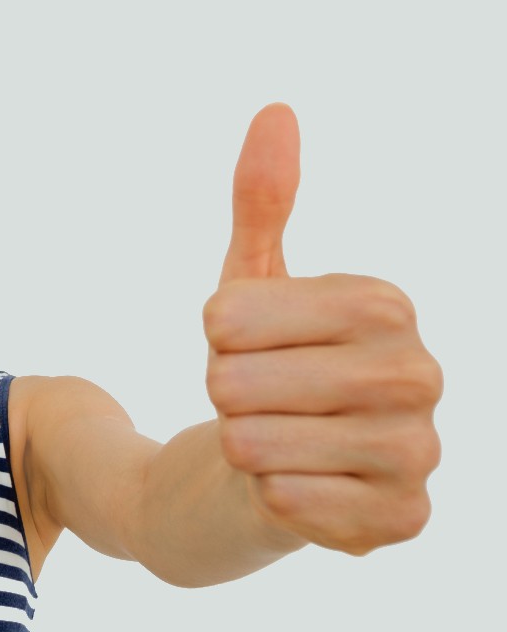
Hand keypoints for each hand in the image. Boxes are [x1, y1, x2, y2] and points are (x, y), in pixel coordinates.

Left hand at [204, 104, 442, 554]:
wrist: (262, 475)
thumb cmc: (260, 370)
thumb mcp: (248, 285)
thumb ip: (261, 202)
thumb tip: (276, 111)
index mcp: (384, 303)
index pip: (229, 314)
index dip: (211, 336)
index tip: (237, 345)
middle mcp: (420, 372)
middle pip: (236, 380)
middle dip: (220, 395)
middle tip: (251, 402)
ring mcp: (419, 450)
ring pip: (255, 443)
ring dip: (241, 448)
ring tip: (270, 443)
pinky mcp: (401, 520)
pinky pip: (287, 503)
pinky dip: (267, 498)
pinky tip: (291, 489)